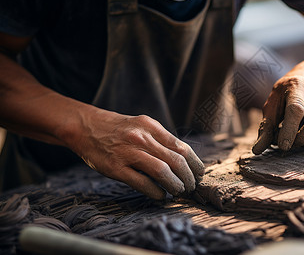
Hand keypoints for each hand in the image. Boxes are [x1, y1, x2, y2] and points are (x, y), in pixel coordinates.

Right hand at [69, 111, 204, 199]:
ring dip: (175, 185)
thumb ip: (160, 139)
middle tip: (191, 187)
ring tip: (179, 191)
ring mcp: (128, 153)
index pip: (182, 147)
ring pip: (162, 171)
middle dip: (188, 177)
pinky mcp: (116, 168)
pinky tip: (161, 195)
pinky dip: (156, 192)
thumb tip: (183, 159)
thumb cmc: (118, 129)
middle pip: (175, 160)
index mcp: (151, 126)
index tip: (199, 173)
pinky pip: (141, 182)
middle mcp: (142, 138)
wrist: (85, 127)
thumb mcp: (141, 125)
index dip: (194, 163)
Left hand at [252, 70, 303, 153]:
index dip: (289, 130)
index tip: (283, 146)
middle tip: (291, 143)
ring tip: (302, 140)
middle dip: (303, 138)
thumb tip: (257, 151)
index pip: (296, 109)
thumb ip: (266, 127)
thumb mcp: (272, 105)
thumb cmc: (285, 95)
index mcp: (296, 85)